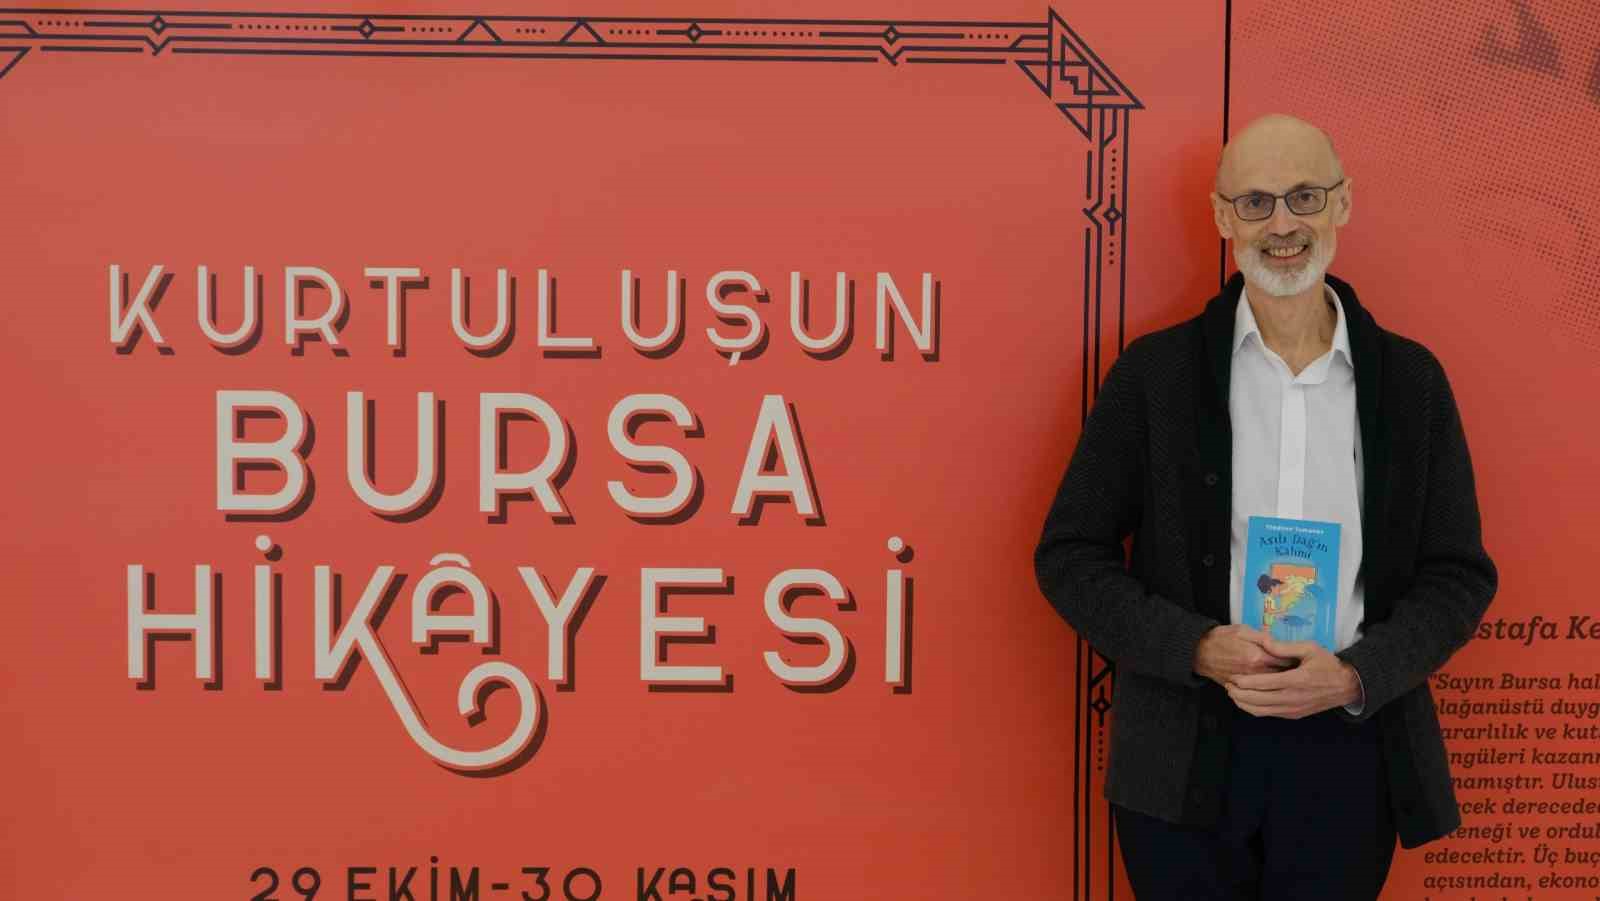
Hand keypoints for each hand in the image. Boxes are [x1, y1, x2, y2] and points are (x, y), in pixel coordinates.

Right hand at [1193, 625, 1296, 686]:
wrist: (1199, 653)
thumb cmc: (1221, 638)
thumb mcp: (1242, 630)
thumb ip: (1262, 636)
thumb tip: (1279, 643)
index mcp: (1258, 656)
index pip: (1286, 661)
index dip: (1297, 660)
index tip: (1304, 659)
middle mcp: (1255, 673)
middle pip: (1282, 677)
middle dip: (1293, 675)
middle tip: (1302, 670)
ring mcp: (1249, 684)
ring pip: (1273, 689)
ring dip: (1284, 686)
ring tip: (1291, 681)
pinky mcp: (1242, 690)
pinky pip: (1261, 696)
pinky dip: (1271, 694)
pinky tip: (1276, 689)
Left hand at [1225, 636, 1361, 718]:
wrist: (1346, 686)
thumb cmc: (1327, 664)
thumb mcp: (1309, 648)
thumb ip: (1284, 646)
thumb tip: (1264, 640)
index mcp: (1296, 680)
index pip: (1263, 684)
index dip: (1244, 682)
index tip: (1232, 677)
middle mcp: (1292, 697)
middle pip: (1258, 700)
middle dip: (1239, 694)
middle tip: (1228, 685)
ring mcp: (1293, 708)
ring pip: (1261, 711)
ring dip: (1244, 704)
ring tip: (1233, 694)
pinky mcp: (1294, 714)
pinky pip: (1269, 714)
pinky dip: (1255, 709)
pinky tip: (1247, 701)